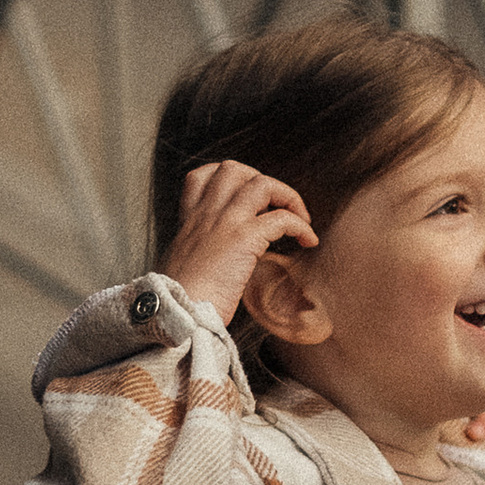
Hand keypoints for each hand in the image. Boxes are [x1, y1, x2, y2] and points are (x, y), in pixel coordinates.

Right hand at [164, 160, 315, 325]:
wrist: (177, 314)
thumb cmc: (180, 301)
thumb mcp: (183, 267)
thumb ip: (201, 254)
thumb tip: (217, 263)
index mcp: (189, 220)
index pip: (201, 176)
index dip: (227, 179)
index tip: (244, 199)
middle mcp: (205, 214)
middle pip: (234, 169)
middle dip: (261, 182)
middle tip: (276, 208)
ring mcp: (225, 222)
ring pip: (262, 184)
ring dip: (288, 196)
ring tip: (300, 218)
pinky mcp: (244, 239)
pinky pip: (282, 219)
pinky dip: (301, 226)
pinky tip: (308, 241)